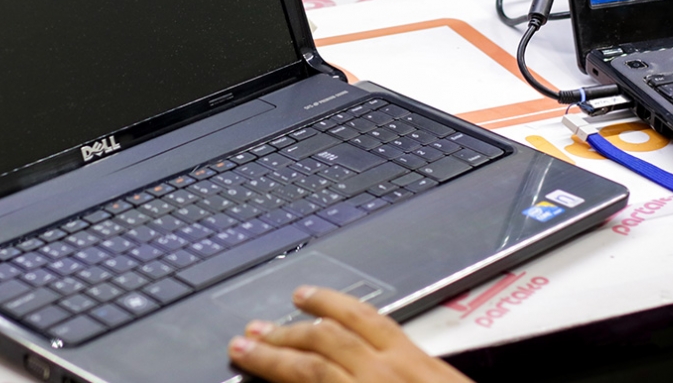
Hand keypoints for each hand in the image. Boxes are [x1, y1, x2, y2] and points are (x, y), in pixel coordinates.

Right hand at [227, 285, 474, 382]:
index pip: (306, 373)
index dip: (268, 362)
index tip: (241, 353)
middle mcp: (389, 374)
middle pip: (325, 341)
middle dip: (283, 335)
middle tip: (253, 331)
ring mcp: (413, 362)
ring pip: (358, 319)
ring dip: (322, 307)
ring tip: (297, 297)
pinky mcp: (431, 359)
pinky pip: (387, 322)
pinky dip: (360, 310)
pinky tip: (350, 309)